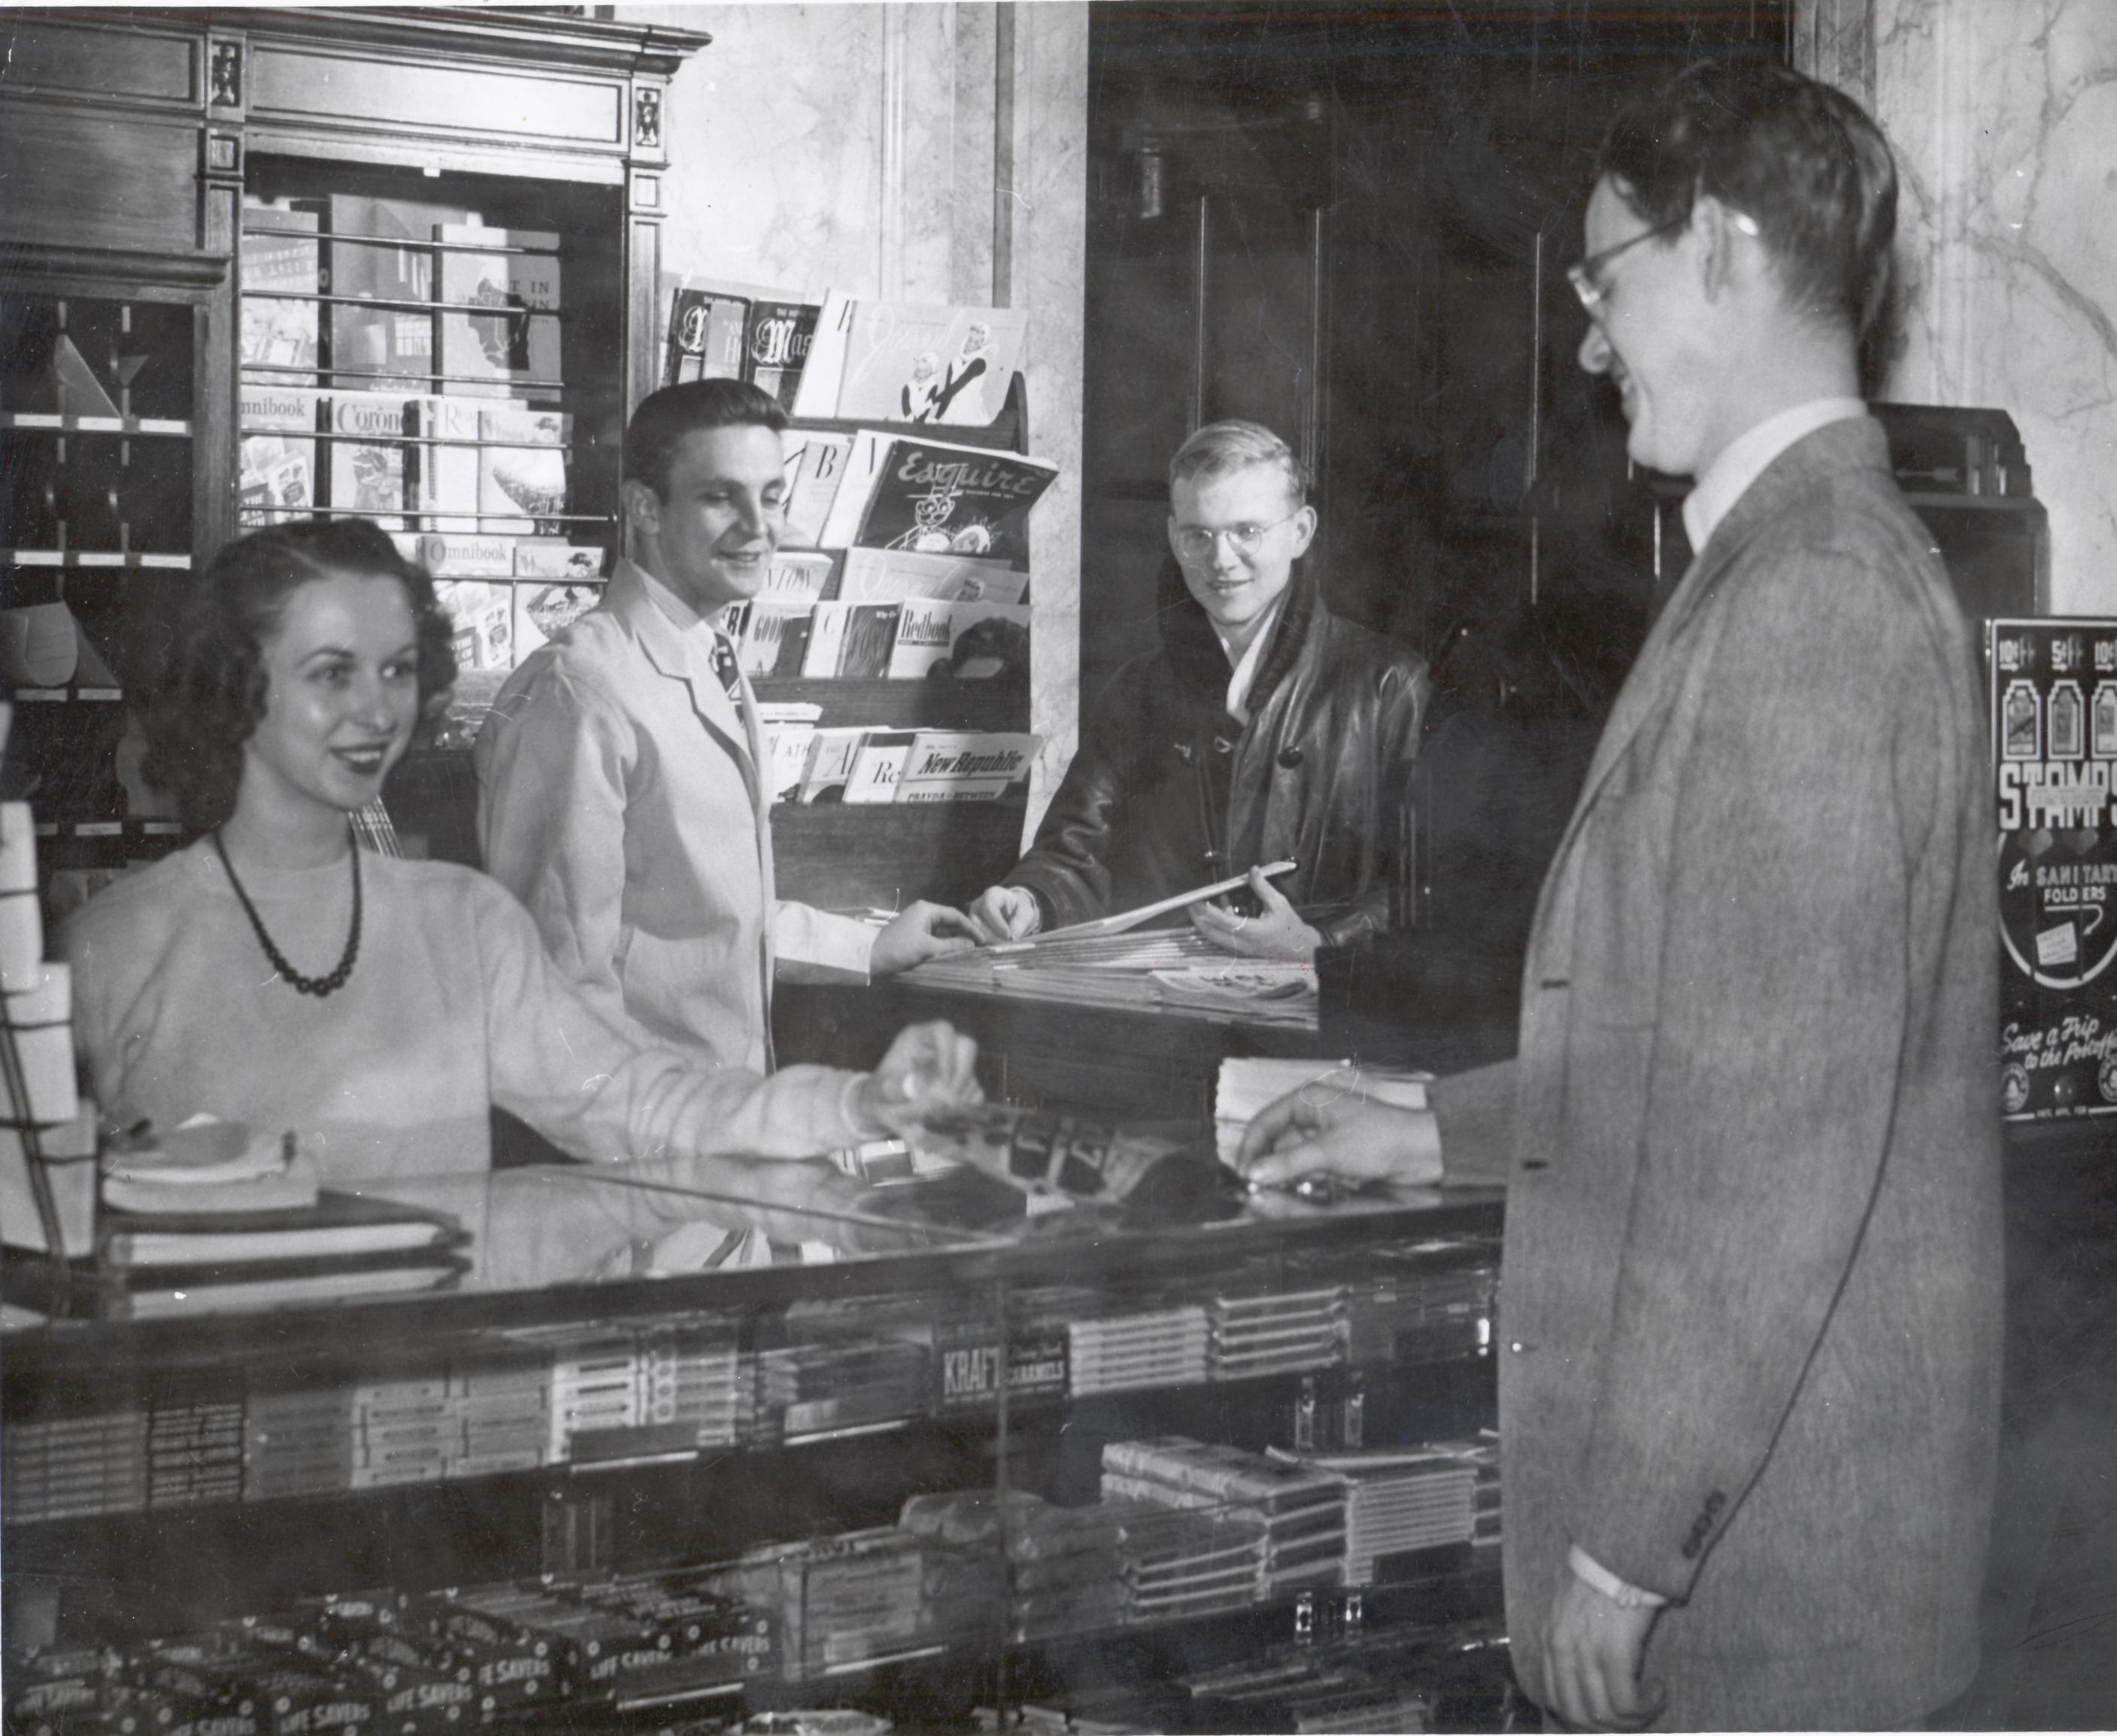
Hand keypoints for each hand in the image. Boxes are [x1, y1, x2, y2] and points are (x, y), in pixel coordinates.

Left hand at [856, 1020, 982, 1134]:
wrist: (885, 1109)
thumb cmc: (880, 1094)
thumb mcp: (880, 1091)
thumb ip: (895, 1089)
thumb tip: (917, 1089)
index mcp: (918, 1037)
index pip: (943, 1031)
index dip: (947, 1053)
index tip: (942, 1081)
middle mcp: (940, 1047)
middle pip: (967, 1047)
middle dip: (960, 1076)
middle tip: (947, 1101)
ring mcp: (954, 1066)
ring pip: (971, 1075)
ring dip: (957, 1098)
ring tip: (934, 1114)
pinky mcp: (963, 1085)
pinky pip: (975, 1094)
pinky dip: (964, 1107)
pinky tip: (944, 1115)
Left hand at [870, 900, 980, 974]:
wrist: (870, 958)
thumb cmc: (899, 949)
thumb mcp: (928, 948)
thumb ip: (952, 945)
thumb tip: (972, 945)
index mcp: (926, 909)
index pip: (955, 915)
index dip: (971, 928)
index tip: (983, 940)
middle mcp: (923, 912)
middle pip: (949, 921)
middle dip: (964, 933)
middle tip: (979, 946)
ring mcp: (917, 923)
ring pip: (942, 930)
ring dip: (954, 940)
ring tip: (969, 950)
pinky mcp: (913, 934)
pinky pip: (934, 936)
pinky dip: (944, 944)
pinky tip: (952, 953)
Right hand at [966, 884, 1040, 943]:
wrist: (1012, 911)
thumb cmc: (1019, 909)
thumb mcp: (1026, 911)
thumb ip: (1021, 921)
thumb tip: (1013, 936)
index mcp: (992, 895)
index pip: (989, 908)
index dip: (997, 924)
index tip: (1008, 936)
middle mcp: (977, 905)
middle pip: (977, 923)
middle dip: (992, 937)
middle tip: (1006, 946)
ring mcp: (971, 918)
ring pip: (974, 934)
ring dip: (989, 944)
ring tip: (1003, 948)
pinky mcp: (971, 930)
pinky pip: (974, 941)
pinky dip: (986, 947)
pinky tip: (997, 950)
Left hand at [1188, 867, 1321, 960]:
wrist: (1301, 950)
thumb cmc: (1291, 926)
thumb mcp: (1279, 904)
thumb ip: (1263, 887)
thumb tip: (1252, 870)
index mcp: (1253, 932)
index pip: (1225, 921)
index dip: (1209, 911)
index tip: (1198, 900)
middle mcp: (1243, 943)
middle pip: (1212, 933)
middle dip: (1198, 918)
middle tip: (1190, 902)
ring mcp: (1240, 948)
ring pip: (1215, 936)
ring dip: (1206, 920)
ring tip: (1200, 902)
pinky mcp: (1241, 948)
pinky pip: (1223, 935)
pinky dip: (1218, 922)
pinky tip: (1223, 902)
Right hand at [1237, 1089, 1440, 1189]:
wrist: (1422, 1152)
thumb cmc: (1383, 1138)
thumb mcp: (1329, 1152)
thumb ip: (1289, 1163)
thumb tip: (1256, 1172)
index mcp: (1309, 1099)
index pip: (1265, 1121)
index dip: (1251, 1146)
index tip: (1242, 1171)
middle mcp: (1314, 1112)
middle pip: (1276, 1138)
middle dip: (1266, 1161)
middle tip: (1255, 1184)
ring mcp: (1325, 1132)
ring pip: (1291, 1153)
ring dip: (1284, 1170)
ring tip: (1274, 1187)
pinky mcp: (1336, 1150)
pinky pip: (1308, 1163)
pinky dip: (1301, 1175)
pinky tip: (1299, 1186)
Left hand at [1542, 1566, 1663, 1730]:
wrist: (1622, 1548)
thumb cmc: (1606, 1574)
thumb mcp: (1574, 1607)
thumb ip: (1574, 1639)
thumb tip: (1589, 1678)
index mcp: (1551, 1639)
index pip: (1555, 1699)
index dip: (1582, 1719)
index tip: (1608, 1717)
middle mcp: (1562, 1649)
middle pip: (1577, 1715)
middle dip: (1607, 1726)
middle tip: (1632, 1718)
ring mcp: (1586, 1652)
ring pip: (1604, 1715)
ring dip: (1632, 1719)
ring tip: (1649, 1702)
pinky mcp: (1614, 1652)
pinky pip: (1627, 1703)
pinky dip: (1645, 1706)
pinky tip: (1658, 1690)